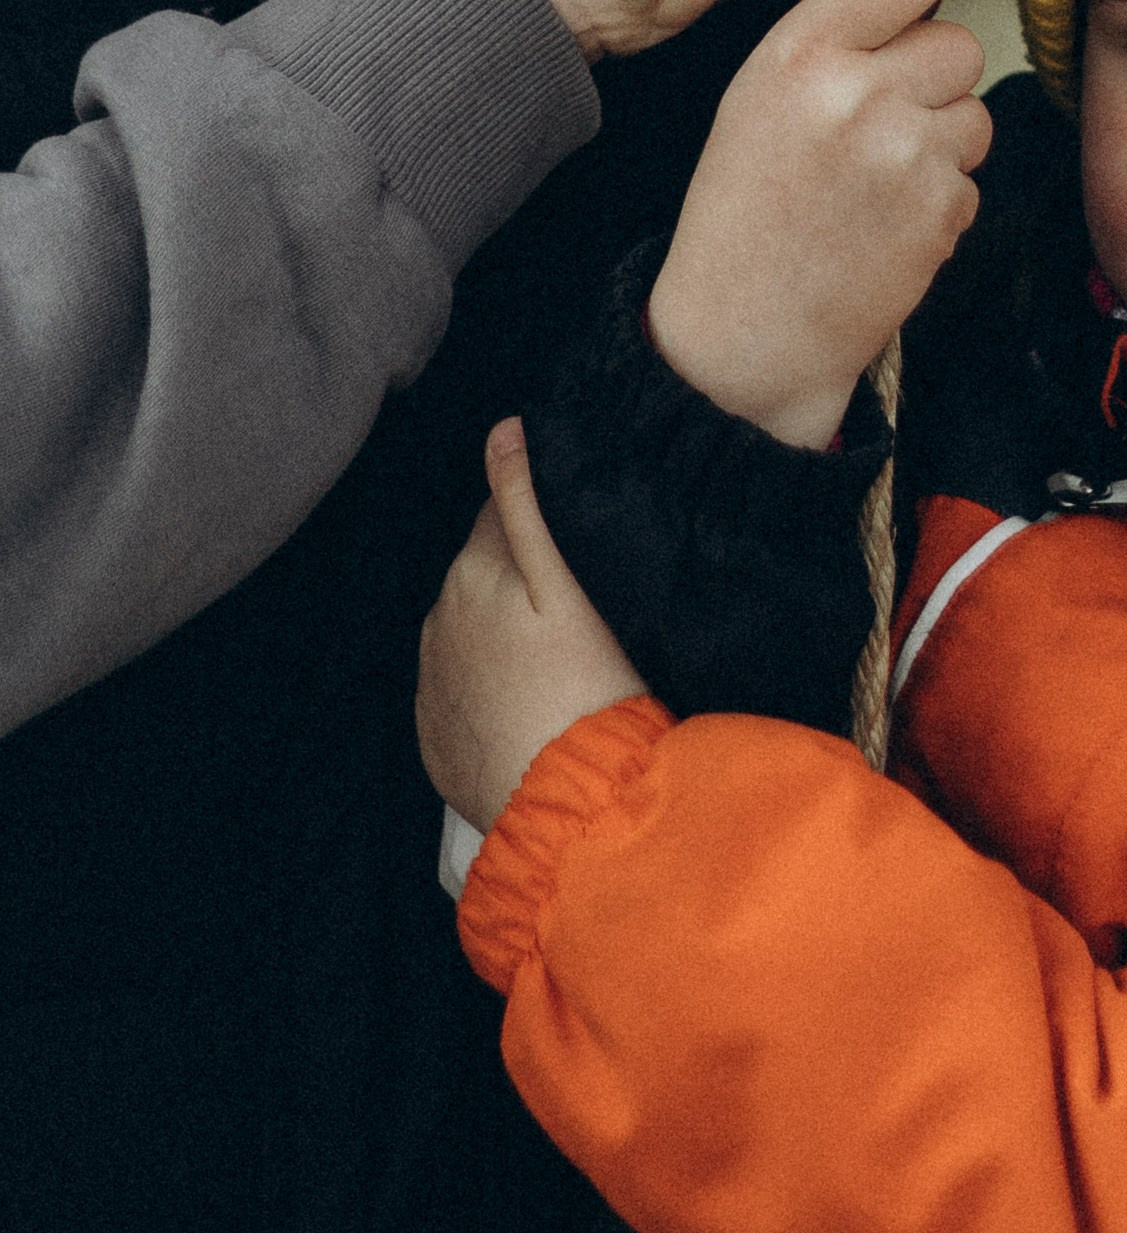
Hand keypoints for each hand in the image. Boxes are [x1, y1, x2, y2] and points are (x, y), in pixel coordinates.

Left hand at [417, 418, 645, 831]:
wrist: (569, 802)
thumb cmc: (587, 686)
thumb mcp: (566, 584)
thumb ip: (527, 504)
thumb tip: (503, 429)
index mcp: (470, 574)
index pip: (501, 514)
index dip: (545, 521)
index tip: (582, 545)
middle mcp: (438, 620)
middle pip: (483, 573)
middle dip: (519, 577)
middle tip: (580, 605)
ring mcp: (433, 681)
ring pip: (470, 630)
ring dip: (503, 630)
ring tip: (560, 659)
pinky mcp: (437, 735)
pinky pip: (463, 690)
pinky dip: (491, 686)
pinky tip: (533, 702)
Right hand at [647, 0, 991, 445]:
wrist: (743, 330)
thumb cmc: (744, 213)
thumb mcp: (759, 98)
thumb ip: (836, 42)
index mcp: (801, 51)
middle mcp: (856, 90)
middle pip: (959, 44)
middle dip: (939, 79)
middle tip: (889, 121)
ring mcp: (906, 151)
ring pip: (975, 113)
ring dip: (945, 143)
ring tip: (880, 184)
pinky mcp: (940, 209)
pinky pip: (972, 180)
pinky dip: (942, 204)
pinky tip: (886, 229)